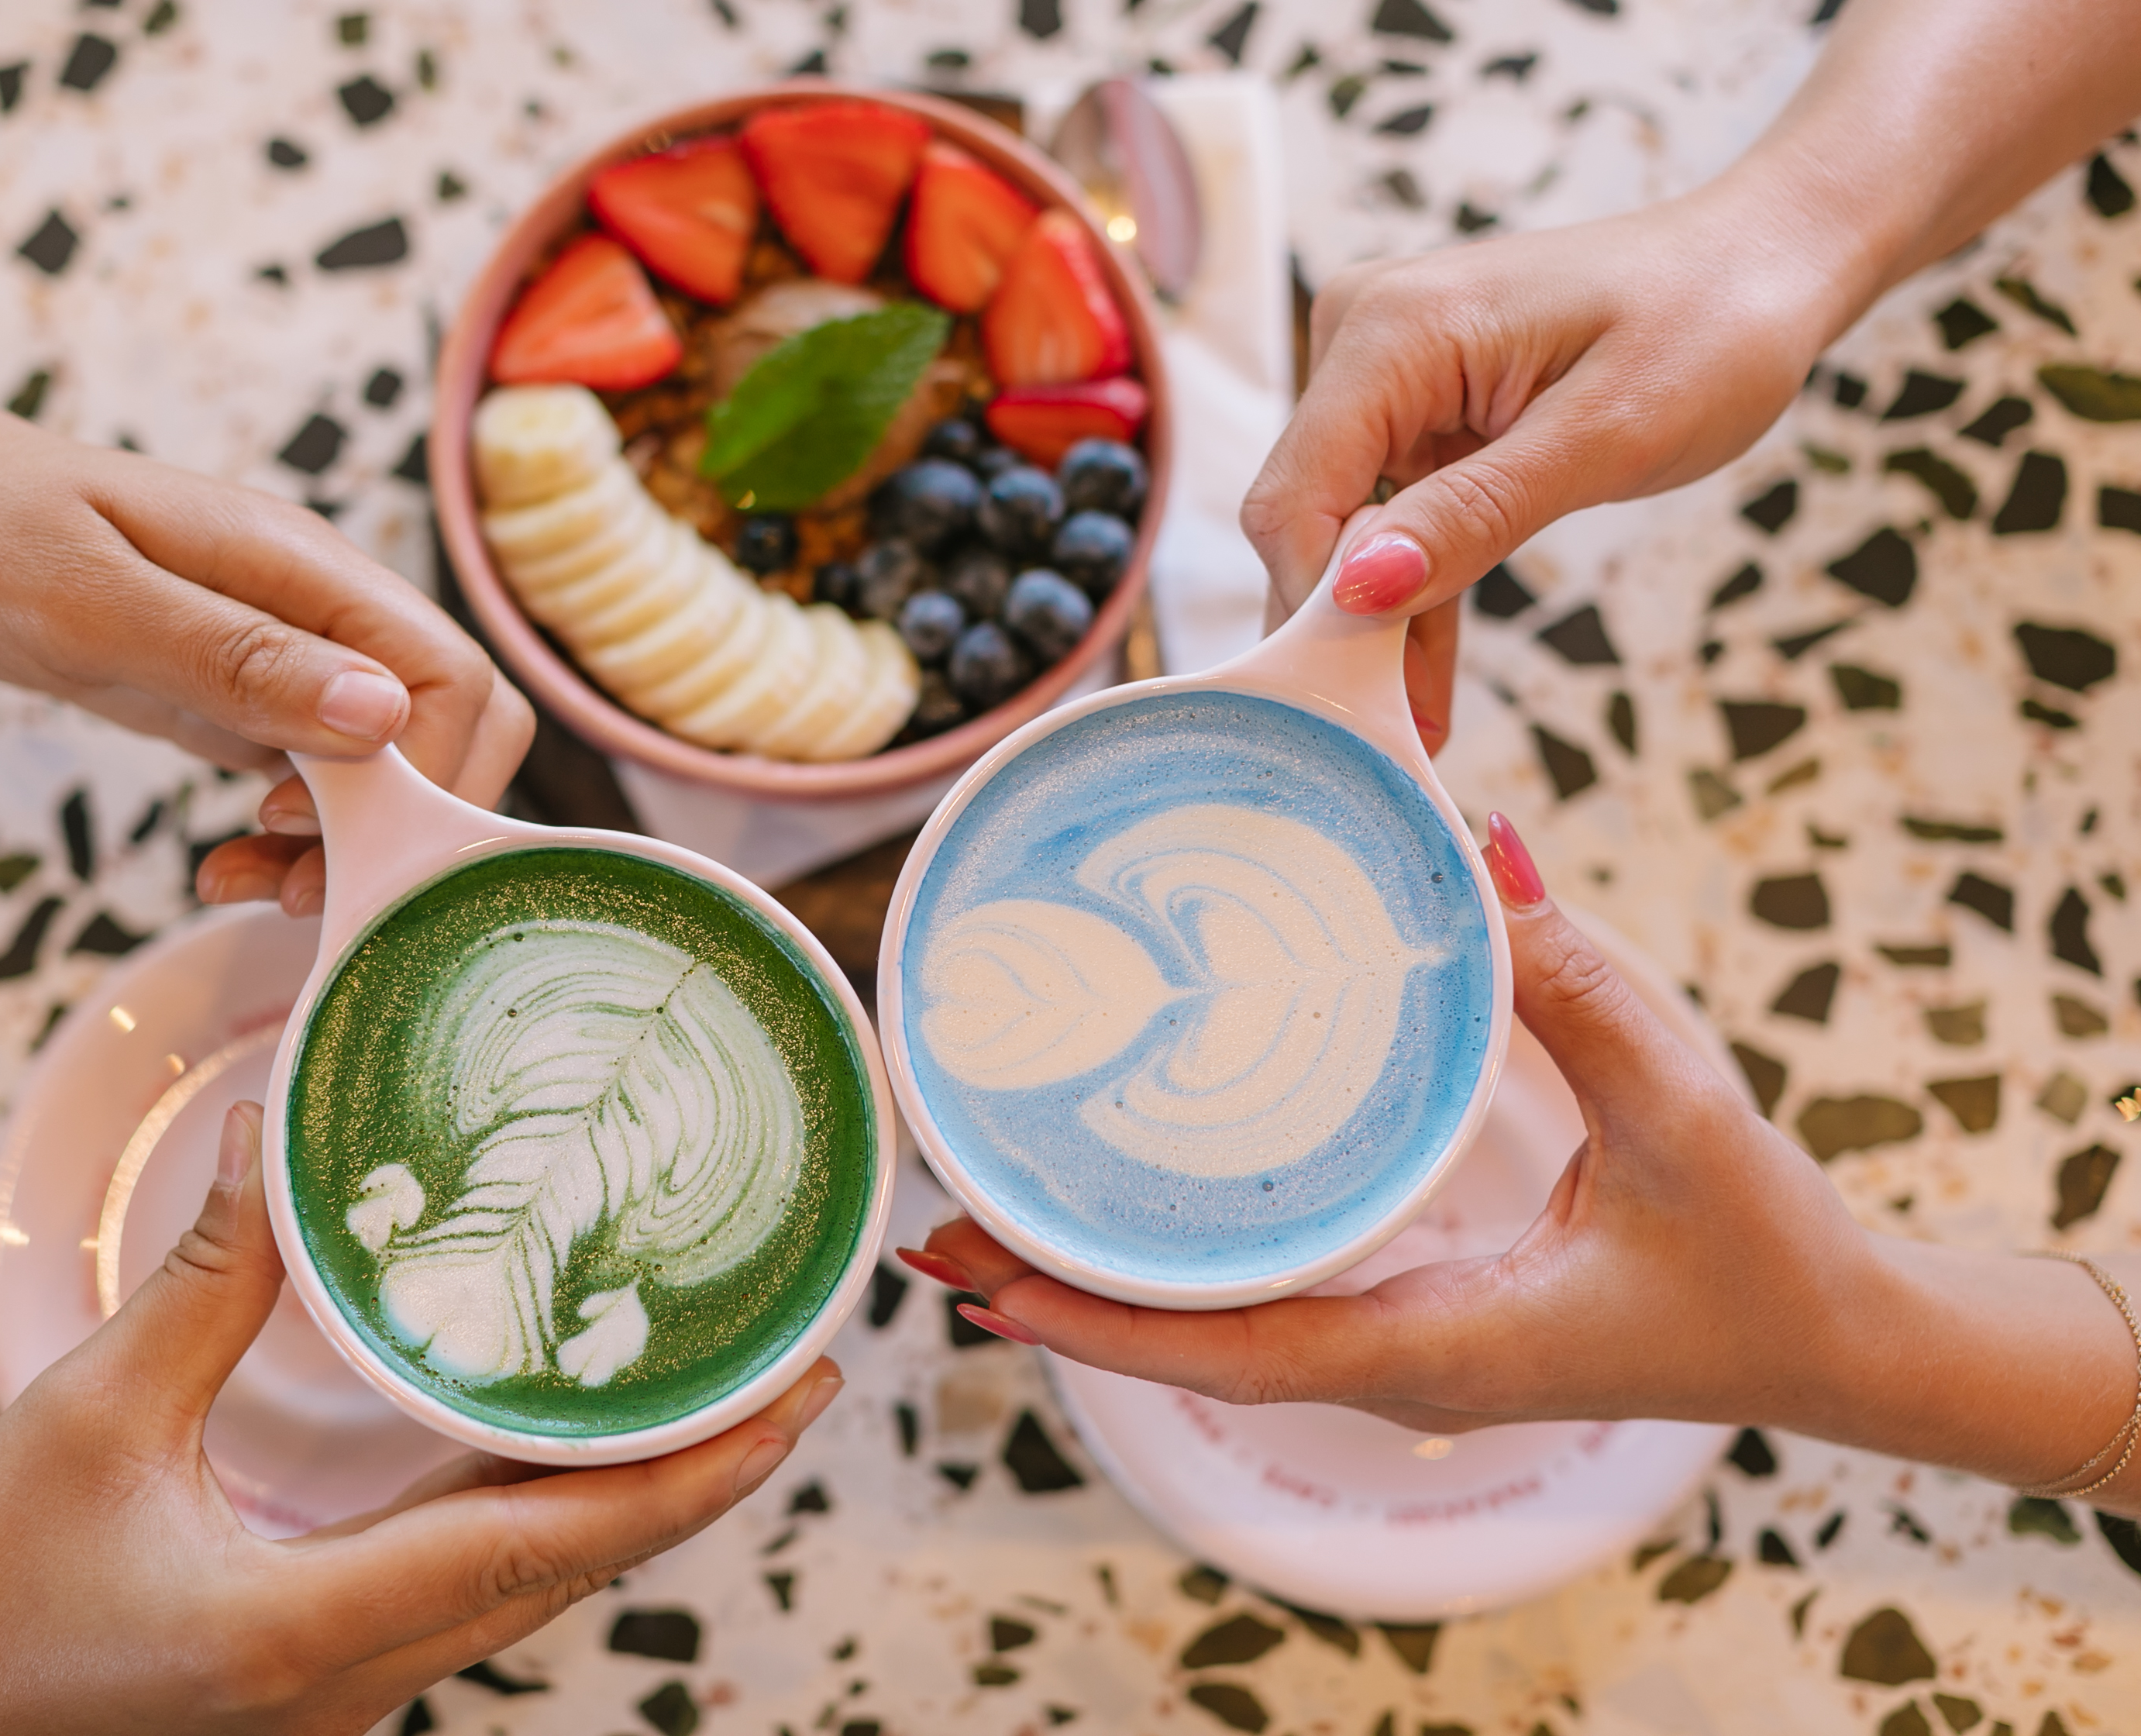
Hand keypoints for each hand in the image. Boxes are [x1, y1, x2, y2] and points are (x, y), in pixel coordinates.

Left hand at [0, 281, 533, 913]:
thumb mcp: (85, 597)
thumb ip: (236, 656)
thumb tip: (387, 715)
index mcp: (301, 566)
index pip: (453, 681)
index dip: (422, 778)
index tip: (313, 834)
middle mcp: (314, 607)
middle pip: (450, 726)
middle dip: (398, 826)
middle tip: (288, 886)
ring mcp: (281, 650)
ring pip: (389, 764)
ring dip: (343, 845)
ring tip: (239, 885)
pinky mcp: (238, 691)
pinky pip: (318, 777)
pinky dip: (293, 839)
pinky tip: (222, 863)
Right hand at [0, 1104, 840, 1735]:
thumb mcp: (85, 1424)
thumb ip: (205, 1285)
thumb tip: (278, 1133)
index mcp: (318, 1629)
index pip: (555, 1546)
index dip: (696, 1473)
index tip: (802, 1397)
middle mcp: (361, 1682)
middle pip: (574, 1571)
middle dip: (697, 1474)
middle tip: (795, 1367)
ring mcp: (343, 1695)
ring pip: (527, 1588)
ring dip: (623, 1496)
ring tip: (707, 1388)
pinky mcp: (314, 1680)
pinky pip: (465, 1593)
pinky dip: (534, 1516)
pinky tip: (552, 1449)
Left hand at [905, 817, 2139, 1504]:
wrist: (1840, 1340)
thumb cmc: (1766, 1252)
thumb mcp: (1682, 1109)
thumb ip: (1578, 985)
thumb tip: (1481, 851)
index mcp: (1436, 1343)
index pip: (1227, 1352)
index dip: (1094, 1322)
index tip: (978, 1278)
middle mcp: (1396, 1363)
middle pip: (1187, 1346)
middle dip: (1060, 1294)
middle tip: (938, 1216)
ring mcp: (1405, 1347)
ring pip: (1221, 1329)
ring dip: (1110, 1280)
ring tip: (999, 1204)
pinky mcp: (1424, 1312)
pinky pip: (1276, 1298)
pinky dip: (1190, 1263)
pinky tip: (1137, 1201)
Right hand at [1244, 182, 1850, 753]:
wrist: (1764, 259)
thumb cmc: (1713, 324)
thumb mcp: (1609, 435)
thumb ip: (1476, 514)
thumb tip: (1359, 590)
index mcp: (1394, 328)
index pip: (1298, 497)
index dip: (1317, 606)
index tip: (1358, 707)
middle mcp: (1362, 335)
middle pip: (1306, 518)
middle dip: (1342, 628)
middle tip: (1393, 741)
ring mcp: (1383, 369)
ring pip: (1342, 528)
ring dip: (1378, 626)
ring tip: (1417, 731)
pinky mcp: (1412, 402)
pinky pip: (1391, 514)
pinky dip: (1412, 592)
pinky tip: (1424, 681)